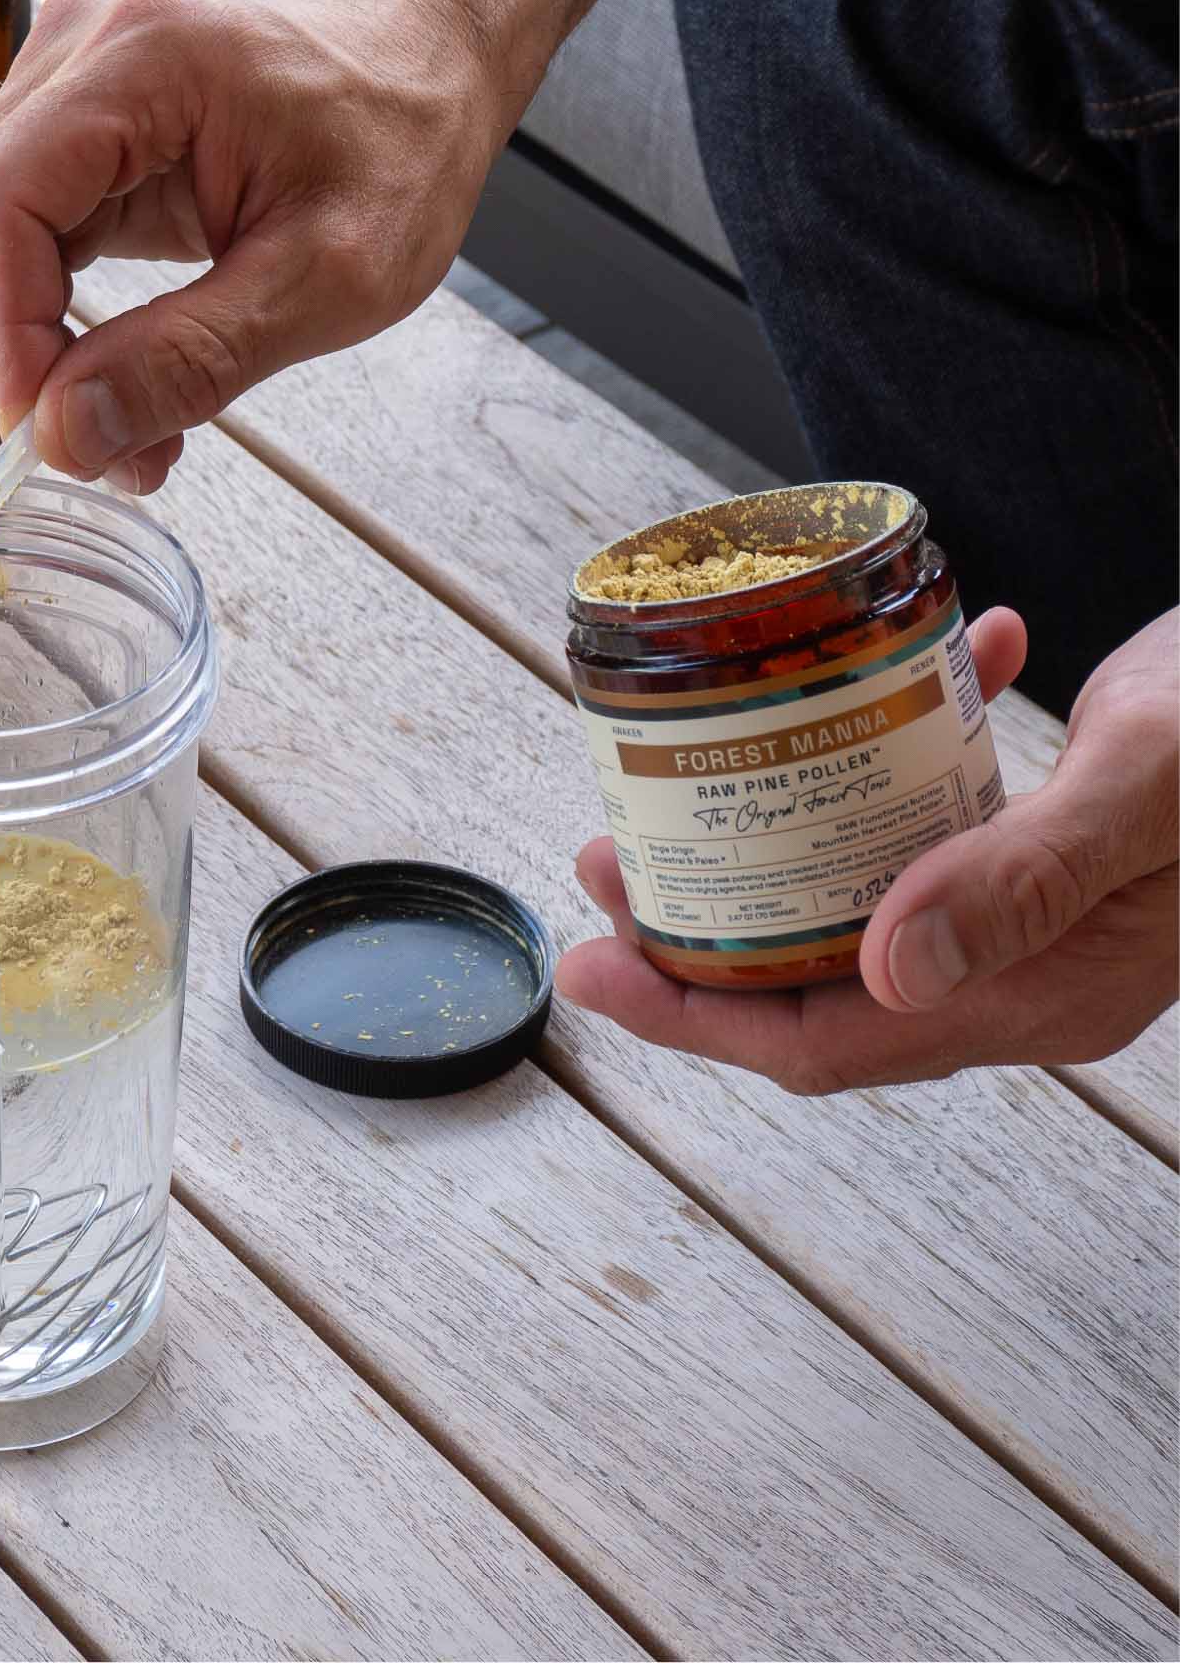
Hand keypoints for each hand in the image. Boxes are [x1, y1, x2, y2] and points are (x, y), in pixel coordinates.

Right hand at [0, 0, 507, 491]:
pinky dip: (49, 322)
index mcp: (145, 59)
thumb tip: (65, 435)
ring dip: (26, 349)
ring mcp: (68, 81)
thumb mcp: (328, 279)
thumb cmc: (401, 145)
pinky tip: (116, 377)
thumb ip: (192, 359)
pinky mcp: (75, 125)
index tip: (43, 434)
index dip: (1, 332)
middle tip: (97, 450)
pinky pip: (19, 236)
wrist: (422, 68)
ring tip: (126, 427)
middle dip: (12, 354)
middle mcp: (82, 49)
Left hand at [556, 608, 1178, 1093]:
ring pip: (861, 914)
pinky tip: (907, 675)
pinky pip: (940, 831)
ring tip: (679, 801)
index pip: (834, 1044)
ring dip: (770, 864)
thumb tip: (881, 966)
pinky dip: (896, 765)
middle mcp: (1032, 972)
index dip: (699, 1018)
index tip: (593, 963)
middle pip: (826, 989)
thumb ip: (1021, 875)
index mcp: (1049, 989)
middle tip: (609, 864)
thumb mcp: (1143, 788)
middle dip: (705, 944)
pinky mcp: (1050, 854)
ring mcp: (1041, 918)